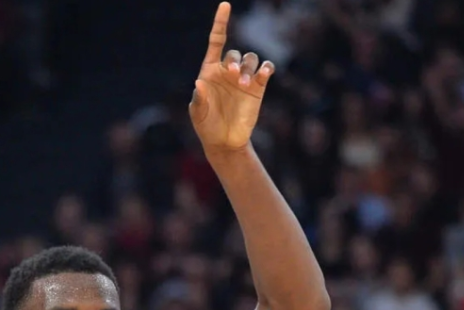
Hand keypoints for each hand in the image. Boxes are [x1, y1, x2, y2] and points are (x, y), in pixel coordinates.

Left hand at [189, 2, 273, 153]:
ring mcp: (244, 78)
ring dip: (249, 67)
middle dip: (236, 61)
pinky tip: (262, 74)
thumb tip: (199, 82)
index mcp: (210, 70)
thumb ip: (198, 98)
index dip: (220, 22)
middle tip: (233, 76)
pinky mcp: (258, 87)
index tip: (225, 5)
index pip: (217, 41)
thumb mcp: (198, 113)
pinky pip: (265, 69)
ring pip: (251, 59)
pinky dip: (265, 68)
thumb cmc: (206, 125)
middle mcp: (228, 71)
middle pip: (235, 53)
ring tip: (244, 84)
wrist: (224, 141)